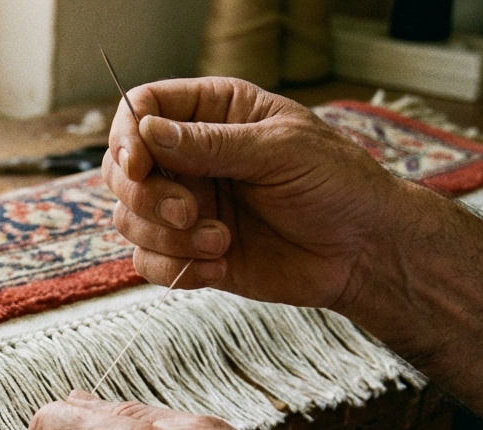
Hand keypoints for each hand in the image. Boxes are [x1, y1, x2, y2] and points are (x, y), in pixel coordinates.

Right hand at [102, 77, 408, 310]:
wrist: (362, 251)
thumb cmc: (336, 184)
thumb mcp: (280, 150)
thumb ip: (210, 143)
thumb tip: (146, 131)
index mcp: (213, 114)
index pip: (143, 108)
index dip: (127, 135)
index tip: (139, 165)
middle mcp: (190, 159)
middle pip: (121, 169)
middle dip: (145, 196)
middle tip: (188, 212)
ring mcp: (186, 206)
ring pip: (128, 219)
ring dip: (168, 238)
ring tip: (221, 241)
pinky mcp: (188, 252)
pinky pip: (147, 262)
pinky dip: (177, 268)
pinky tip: (221, 263)